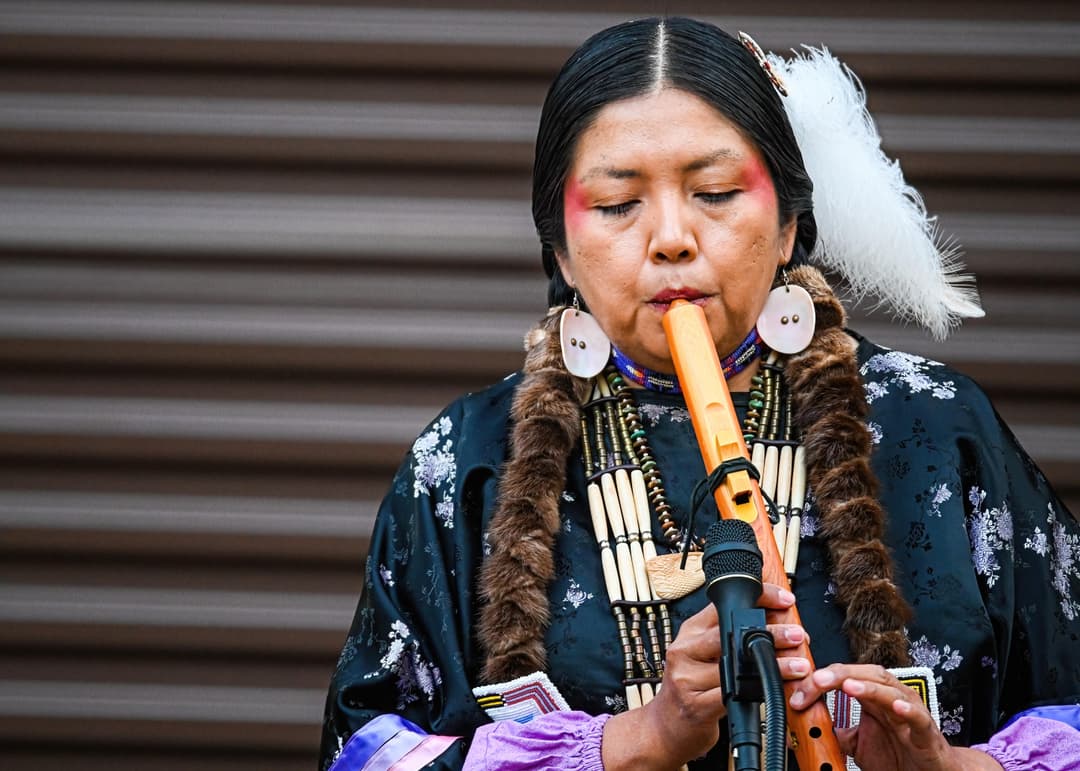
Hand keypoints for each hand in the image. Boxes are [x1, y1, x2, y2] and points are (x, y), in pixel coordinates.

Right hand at [602, 583, 809, 769]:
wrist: (663, 729)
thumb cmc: (690, 690)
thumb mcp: (702, 656)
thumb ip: (727, 638)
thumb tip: (772, 621)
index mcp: (689, 632)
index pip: (723, 605)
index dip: (757, 599)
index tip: (784, 600)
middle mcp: (685, 650)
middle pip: (730, 633)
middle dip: (770, 633)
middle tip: (797, 634)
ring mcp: (687, 678)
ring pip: (736, 666)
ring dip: (773, 665)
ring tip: (798, 665)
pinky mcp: (696, 705)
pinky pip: (732, 695)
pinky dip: (758, 692)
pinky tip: (774, 690)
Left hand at [788, 664, 1002, 770]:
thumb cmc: (898, 755)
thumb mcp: (858, 744)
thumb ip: (837, 732)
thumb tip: (809, 724)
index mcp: (874, 697)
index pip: (844, 678)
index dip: (820, 682)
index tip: (798, 695)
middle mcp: (892, 698)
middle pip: (865, 674)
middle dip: (838, 674)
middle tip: (816, 680)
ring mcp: (910, 713)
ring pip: (890, 690)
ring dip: (868, 686)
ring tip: (848, 685)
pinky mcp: (926, 733)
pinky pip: (918, 717)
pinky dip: (907, 710)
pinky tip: (896, 708)